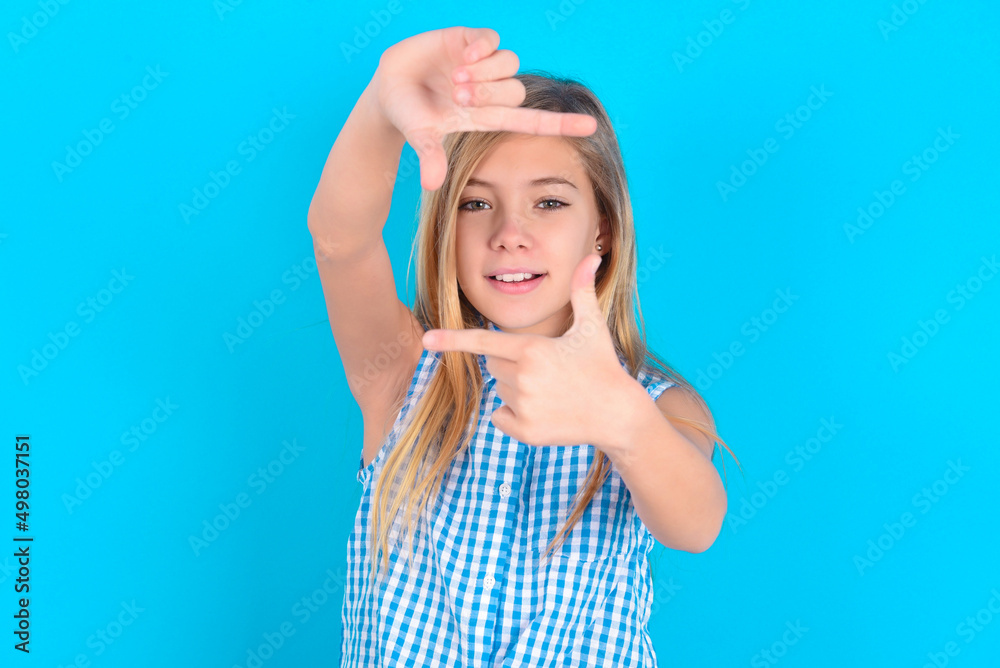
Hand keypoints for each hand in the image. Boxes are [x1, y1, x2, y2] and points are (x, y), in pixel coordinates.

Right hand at [371, 26, 597, 190]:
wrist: (389, 87)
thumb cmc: (409, 116)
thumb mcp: (420, 136)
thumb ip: (430, 156)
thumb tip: (431, 184)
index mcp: (487, 117)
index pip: (533, 122)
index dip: (562, 124)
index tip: (592, 127)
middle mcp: (491, 90)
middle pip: (517, 91)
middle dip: (490, 94)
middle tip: (457, 97)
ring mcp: (482, 63)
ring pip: (510, 64)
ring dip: (486, 72)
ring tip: (455, 80)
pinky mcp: (469, 39)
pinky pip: (492, 39)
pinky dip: (481, 46)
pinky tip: (461, 55)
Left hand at [421, 254, 632, 446]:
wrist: (617, 415)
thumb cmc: (603, 367)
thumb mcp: (591, 328)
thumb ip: (582, 291)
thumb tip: (592, 257)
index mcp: (531, 350)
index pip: (483, 341)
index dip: (452, 339)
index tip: (425, 340)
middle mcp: (523, 378)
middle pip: (494, 366)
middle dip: (512, 364)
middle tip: (547, 370)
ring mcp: (523, 407)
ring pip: (500, 390)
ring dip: (517, 389)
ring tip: (552, 391)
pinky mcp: (524, 432)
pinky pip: (500, 416)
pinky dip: (515, 415)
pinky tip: (545, 412)